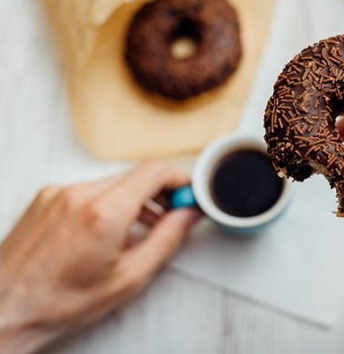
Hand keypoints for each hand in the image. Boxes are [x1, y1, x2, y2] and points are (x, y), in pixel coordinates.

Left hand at [0, 161, 200, 353]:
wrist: (5, 309)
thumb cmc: (60, 302)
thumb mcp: (129, 278)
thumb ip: (167, 239)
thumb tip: (187, 215)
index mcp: (104, 212)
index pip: (154, 171)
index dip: (179, 180)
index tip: (188, 195)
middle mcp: (79, 193)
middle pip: (135, 175)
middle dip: (159, 192)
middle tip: (172, 214)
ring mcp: (59, 192)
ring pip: (113, 182)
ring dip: (134, 199)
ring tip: (142, 229)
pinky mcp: (46, 197)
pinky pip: (89, 190)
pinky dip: (108, 203)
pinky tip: (109, 232)